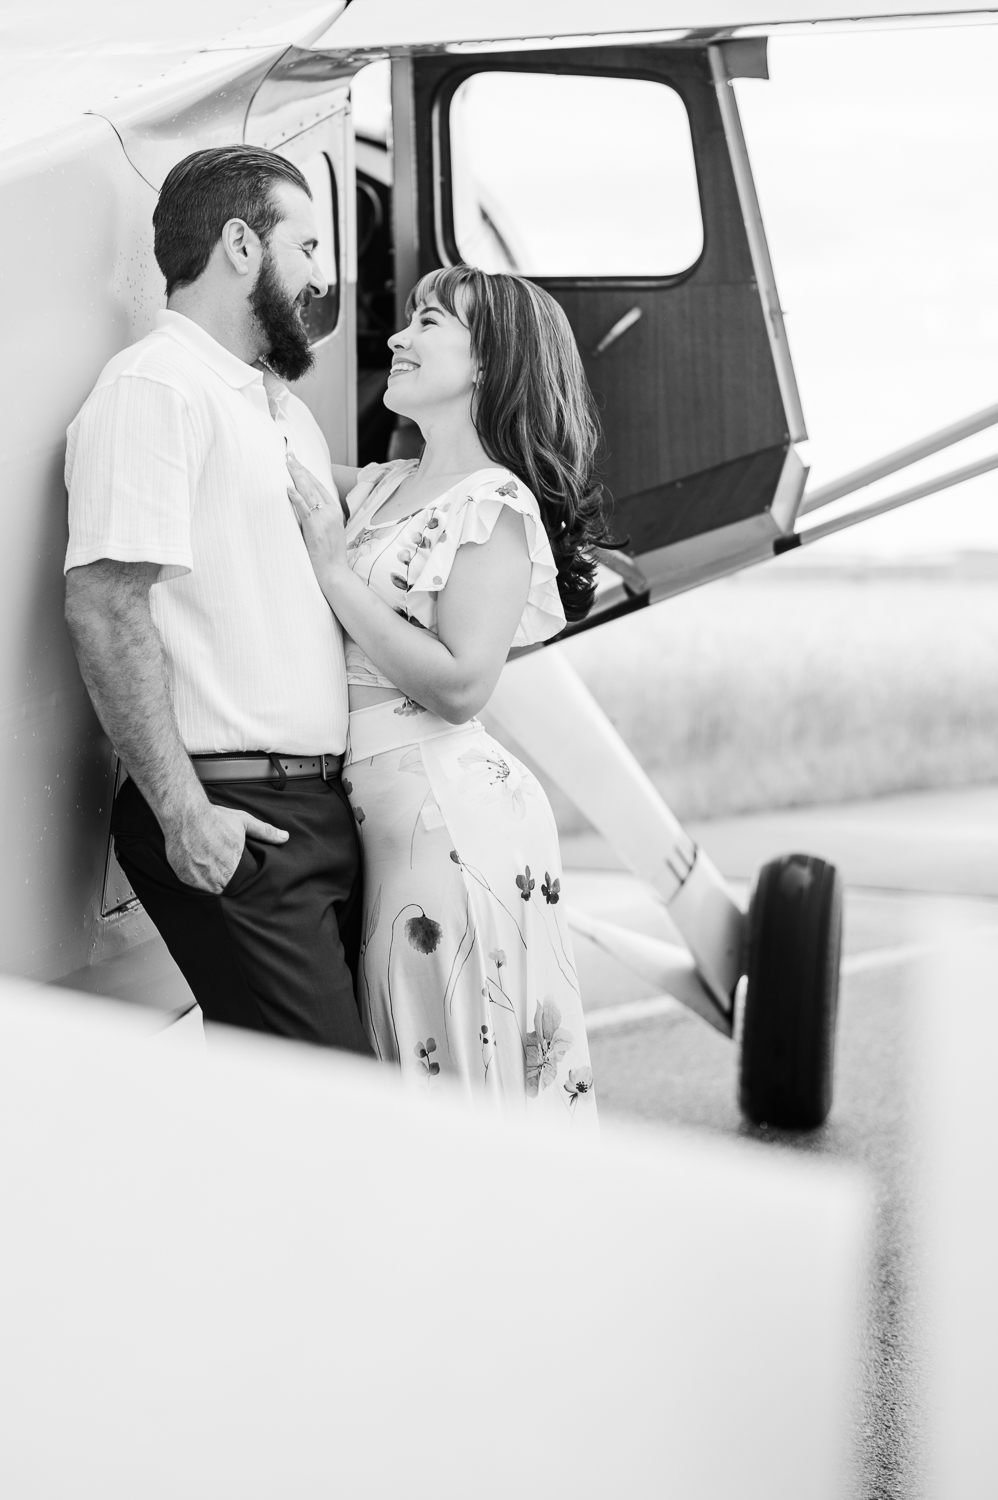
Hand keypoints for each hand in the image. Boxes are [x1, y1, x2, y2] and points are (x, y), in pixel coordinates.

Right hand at [163, 799, 288, 893]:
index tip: (236, 870)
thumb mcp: (244, 822)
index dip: (238, 878)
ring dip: (209, 878)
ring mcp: (197, 878)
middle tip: (221, 863)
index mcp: (232, 868)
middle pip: (223, 886)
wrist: (185, 814)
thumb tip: (285, 837)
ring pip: (207, 886)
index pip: (239, 885)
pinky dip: (195, 875)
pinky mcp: (183, 876)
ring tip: (210, 862)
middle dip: (224, 878)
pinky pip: (192, 882)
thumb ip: (265, 832)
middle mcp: (214, 877)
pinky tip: (197, 861)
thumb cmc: (215, 818)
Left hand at [287, 454, 348, 578]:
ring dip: (296, 476)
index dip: (308, 472)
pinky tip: (288, 488)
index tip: (298, 462)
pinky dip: (296, 498)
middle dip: (300, 468)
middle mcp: (331, 513)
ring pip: (308, 493)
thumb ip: (320, 518)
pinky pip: (304, 510)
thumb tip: (306, 509)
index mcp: (335, 512)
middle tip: (289, 455)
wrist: (335, 573)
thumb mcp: (330, 532)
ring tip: (286, 464)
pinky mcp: (315, 529)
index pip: (320, 486)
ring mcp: (324, 520)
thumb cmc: (330, 557)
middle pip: (313, 485)